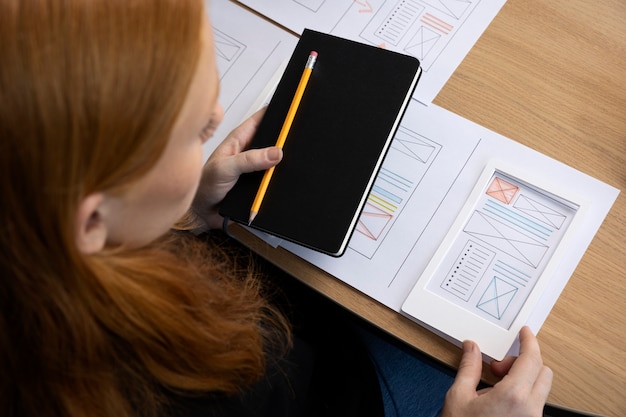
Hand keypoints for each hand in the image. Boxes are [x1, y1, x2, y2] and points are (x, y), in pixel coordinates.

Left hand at [191, 108, 282, 229]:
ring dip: (281, 166)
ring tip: (287, 166)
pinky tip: (280, 184)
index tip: (291, 112)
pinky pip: (275, 181)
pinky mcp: (259, 184)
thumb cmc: (205, 186)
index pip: (261, 118)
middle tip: (293, 144)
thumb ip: (250, 159)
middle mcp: (249, 152)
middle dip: (284, 141)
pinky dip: (278, 182)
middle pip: (274, 141)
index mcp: (239, 140)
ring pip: (276, 162)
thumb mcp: (225, 168)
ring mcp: (256, 168)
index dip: (276, 113)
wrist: (203, 213)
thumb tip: (276, 153)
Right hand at [441, 326, 552, 416]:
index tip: (524, 333)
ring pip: (540, 389)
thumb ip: (469, 368)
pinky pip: (536, 404)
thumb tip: (472, 348)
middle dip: (523, 362)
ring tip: (495, 386)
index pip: (532, 359)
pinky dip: (523, 395)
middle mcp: (531, 410)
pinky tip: (500, 401)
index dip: (529, 341)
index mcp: (514, 396)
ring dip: (524, 380)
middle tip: (498, 366)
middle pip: (543, 372)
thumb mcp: (459, 397)